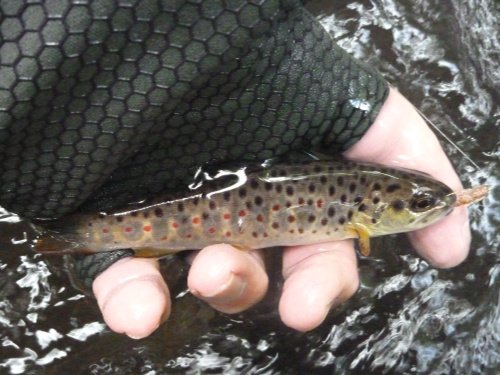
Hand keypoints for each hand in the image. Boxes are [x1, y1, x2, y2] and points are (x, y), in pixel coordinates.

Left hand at [92, 88, 469, 337]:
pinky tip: (140, 311)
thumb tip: (453, 230)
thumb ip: (400, 151)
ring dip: (224, 284)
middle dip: (294, 291)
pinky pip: (129, 277)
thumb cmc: (253, 67)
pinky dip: (135, 300)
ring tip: (212, 271)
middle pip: (276, 268)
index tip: (315, 304)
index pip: (321, 244)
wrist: (162, 41)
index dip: (329, 277)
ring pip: (212, 274)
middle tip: (298, 307)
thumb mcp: (344, 100)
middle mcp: (247, 202)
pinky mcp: (130, 221)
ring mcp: (188, 213)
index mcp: (294, 182)